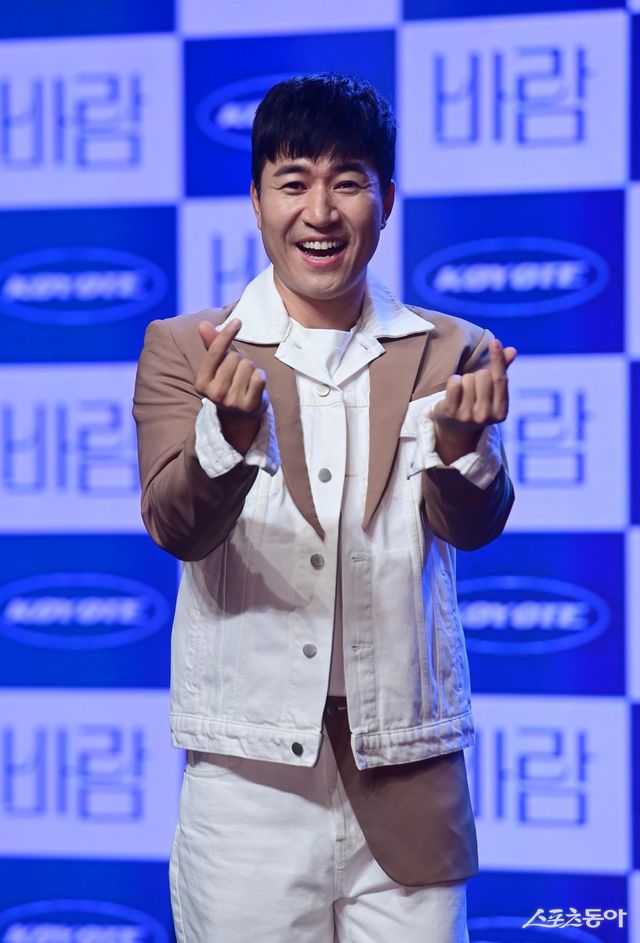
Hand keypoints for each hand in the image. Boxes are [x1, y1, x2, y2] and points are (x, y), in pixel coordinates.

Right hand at [195, 318, 267, 453]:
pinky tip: (255, 386)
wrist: (240, 416)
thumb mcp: (218, 366)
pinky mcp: (249, 406)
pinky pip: (259, 378)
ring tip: (246, 381)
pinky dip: (260, 377)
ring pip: (248, 366)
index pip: (215, 352)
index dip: (227, 334)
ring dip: (251, 369)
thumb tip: (202, 324)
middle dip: (240, 360)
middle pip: (234, 358)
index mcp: (201, 382)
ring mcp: (232, 402)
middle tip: (238, 374)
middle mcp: (214, 393)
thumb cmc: (229, 384)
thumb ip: (212, 345)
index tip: (238, 321)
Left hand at [431, 339, 516, 464]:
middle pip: (483, 376)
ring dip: (464, 380)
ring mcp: (467, 417)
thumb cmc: (476, 404)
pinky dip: (453, 381)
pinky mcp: (451, 413)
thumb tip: (512, 350)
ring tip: (463, 394)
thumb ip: (501, 371)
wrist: (455, 430)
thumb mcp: (491, 392)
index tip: (494, 342)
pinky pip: (454, 383)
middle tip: (473, 389)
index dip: (497, 359)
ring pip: (468, 378)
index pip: (500, 380)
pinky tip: (453, 392)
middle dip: (477, 375)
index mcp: (501, 413)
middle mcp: (486, 417)